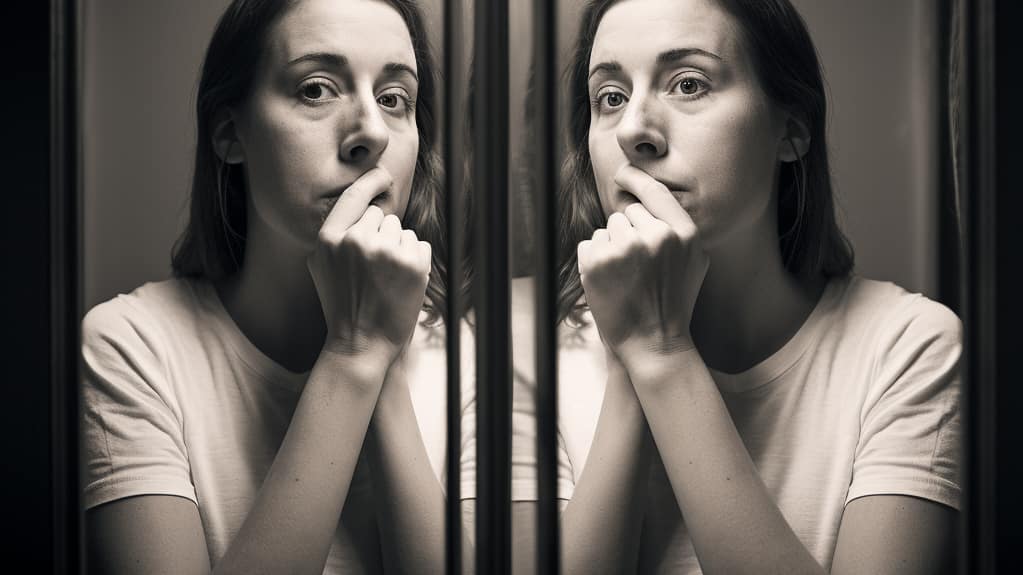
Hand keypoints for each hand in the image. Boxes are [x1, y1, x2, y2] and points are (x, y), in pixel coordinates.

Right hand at [307, 167, 431, 364]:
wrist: (361, 344)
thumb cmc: (341, 304)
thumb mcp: (320, 266)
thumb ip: (334, 233)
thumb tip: (359, 202)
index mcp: (330, 239)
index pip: (354, 197)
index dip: (370, 182)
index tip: (382, 175)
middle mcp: (357, 240)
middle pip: (381, 216)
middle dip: (382, 235)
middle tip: (374, 268)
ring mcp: (386, 252)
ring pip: (402, 231)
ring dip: (399, 248)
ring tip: (387, 278)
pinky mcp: (412, 265)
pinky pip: (420, 245)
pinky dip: (416, 261)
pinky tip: (402, 283)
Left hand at [577, 165, 707, 360]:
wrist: (654, 342)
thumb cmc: (674, 301)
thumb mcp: (694, 261)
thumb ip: (678, 226)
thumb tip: (649, 193)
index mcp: (683, 233)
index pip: (654, 192)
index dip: (635, 180)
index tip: (623, 173)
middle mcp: (655, 236)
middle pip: (626, 213)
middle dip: (627, 232)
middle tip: (637, 266)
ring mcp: (624, 249)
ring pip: (607, 228)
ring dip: (610, 246)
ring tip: (624, 276)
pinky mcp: (597, 263)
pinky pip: (589, 244)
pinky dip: (592, 260)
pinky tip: (609, 282)